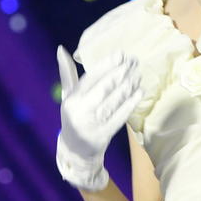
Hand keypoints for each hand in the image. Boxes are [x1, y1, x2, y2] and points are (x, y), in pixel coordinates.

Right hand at [55, 46, 142, 190]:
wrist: (75, 151)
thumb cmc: (75, 117)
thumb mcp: (68, 97)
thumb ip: (67, 74)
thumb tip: (61, 49)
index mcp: (70, 100)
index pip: (90, 77)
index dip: (106, 65)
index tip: (120, 55)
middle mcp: (78, 111)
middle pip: (104, 88)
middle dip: (120, 72)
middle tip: (134, 61)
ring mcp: (90, 125)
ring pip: (113, 101)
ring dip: (128, 86)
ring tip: (137, 74)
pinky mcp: (102, 136)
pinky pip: (120, 117)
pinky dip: (130, 103)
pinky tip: (139, 92)